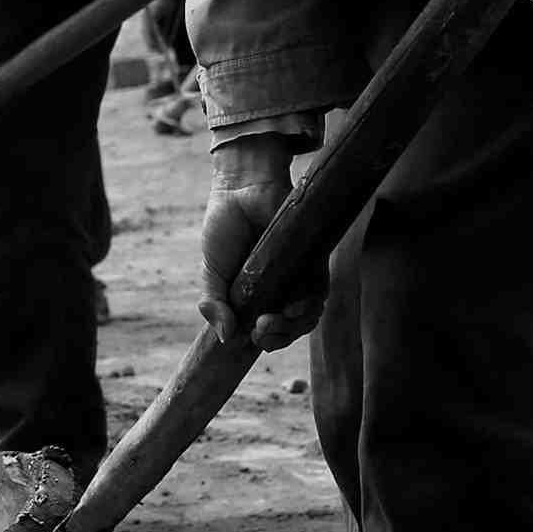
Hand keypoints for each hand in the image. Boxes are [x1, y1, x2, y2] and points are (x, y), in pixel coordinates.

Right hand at [199, 135, 323, 349]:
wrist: (241, 190)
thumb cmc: (224, 229)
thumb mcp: (211, 272)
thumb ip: (214, 304)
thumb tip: (225, 338)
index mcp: (255, 298)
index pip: (267, 332)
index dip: (264, 341)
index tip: (249, 339)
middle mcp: (280, 291)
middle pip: (290, 329)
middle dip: (278, 338)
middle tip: (260, 330)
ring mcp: (298, 278)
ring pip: (307, 316)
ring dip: (293, 327)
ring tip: (271, 321)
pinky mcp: (313, 261)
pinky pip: (321, 291)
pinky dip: (310, 305)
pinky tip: (293, 306)